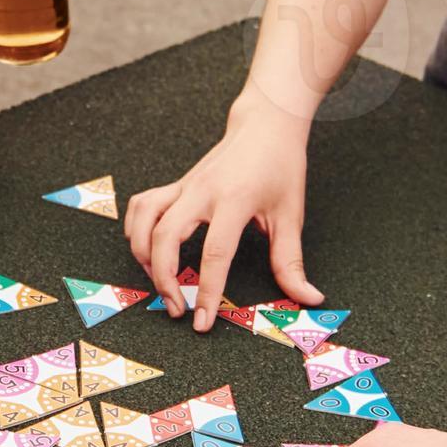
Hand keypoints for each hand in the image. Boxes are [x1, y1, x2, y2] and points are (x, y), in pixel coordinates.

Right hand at [124, 103, 320, 329]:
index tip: (203, 321)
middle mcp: (202, 191)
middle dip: (164, 280)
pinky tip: (147, 250)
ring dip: (143, 256)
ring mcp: (184, 186)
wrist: (265, 125)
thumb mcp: (291, 215)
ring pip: (144, 220)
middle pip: (165, 238)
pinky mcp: (175, 184)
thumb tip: (310, 298)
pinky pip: (142, 206)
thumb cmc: (281, 168)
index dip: (207, 291)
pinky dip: (136, 229)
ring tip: (161, 283)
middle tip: (177, 309)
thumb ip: (292, 262)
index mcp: (234, 199)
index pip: (215, 252)